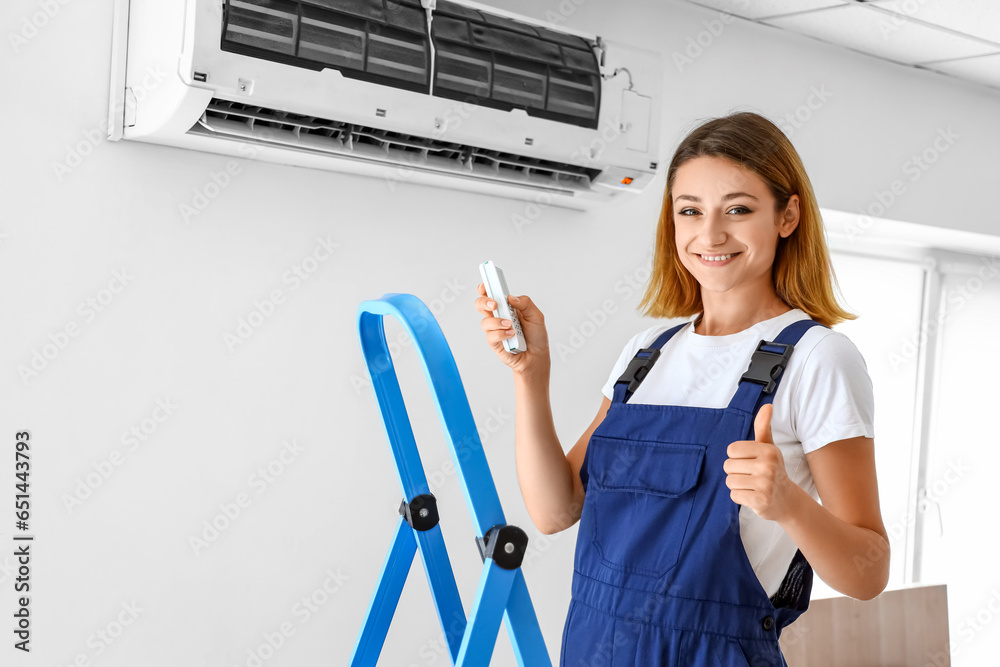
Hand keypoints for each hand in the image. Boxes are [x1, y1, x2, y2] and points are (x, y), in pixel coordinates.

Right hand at [474, 283, 549, 377]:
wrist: (537, 356)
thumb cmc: (536, 336)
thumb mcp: (536, 316)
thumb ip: (525, 303)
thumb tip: (510, 298)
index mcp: (507, 307)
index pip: (492, 294)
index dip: (485, 288)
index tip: (485, 285)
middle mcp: (498, 316)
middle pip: (481, 305)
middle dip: (484, 302)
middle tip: (495, 304)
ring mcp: (495, 330)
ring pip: (485, 322)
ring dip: (497, 322)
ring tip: (511, 325)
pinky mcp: (495, 342)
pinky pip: (491, 336)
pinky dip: (501, 334)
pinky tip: (511, 335)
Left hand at [723, 404, 799, 521]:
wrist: (785, 500)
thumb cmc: (772, 469)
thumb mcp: (768, 447)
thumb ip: (763, 426)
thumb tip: (767, 405)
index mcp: (768, 450)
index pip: (731, 449)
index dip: (736, 457)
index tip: (750, 462)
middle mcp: (768, 466)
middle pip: (728, 466)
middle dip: (736, 472)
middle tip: (751, 476)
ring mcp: (765, 484)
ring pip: (729, 481)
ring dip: (737, 485)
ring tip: (752, 486)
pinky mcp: (761, 500)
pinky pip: (734, 495)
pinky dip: (740, 497)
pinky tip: (753, 496)